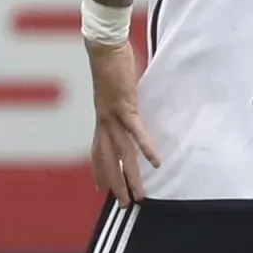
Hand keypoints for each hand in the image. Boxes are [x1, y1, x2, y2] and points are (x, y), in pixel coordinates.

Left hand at [87, 40, 158, 202]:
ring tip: (139, 196)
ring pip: (122, 154)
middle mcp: (104, 122)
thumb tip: (129, 105)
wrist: (103, 47)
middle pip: (110, 160)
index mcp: (102, 119)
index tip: (99, 188)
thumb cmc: (111, 64)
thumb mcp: (116, 90)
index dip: (98, 170)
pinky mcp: (124, 107)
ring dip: (130, 177)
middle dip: (116, 184)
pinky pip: (136, 132)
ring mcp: (113, 116)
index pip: (98, 151)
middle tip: (123, 205)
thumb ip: (122, 102)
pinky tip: (155, 162)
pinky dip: (146, 147)